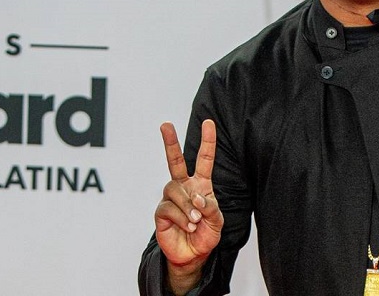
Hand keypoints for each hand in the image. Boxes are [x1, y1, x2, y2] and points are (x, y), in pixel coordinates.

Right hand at [154, 120, 223, 290]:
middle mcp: (184, 187)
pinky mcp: (161, 212)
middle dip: (170, 142)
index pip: (204, 159)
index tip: (208, 123)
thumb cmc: (206, 235)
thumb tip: (197, 198)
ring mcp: (171, 198)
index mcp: (201, 185)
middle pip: (175, 161)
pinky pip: (169, 208)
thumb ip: (211, 208)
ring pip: (174, 190)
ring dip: (188, 207)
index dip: (207, 141)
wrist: (193, 255)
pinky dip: (182, 219)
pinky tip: (188, 227)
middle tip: (165, 124)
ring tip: (196, 222)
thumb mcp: (217, 222)